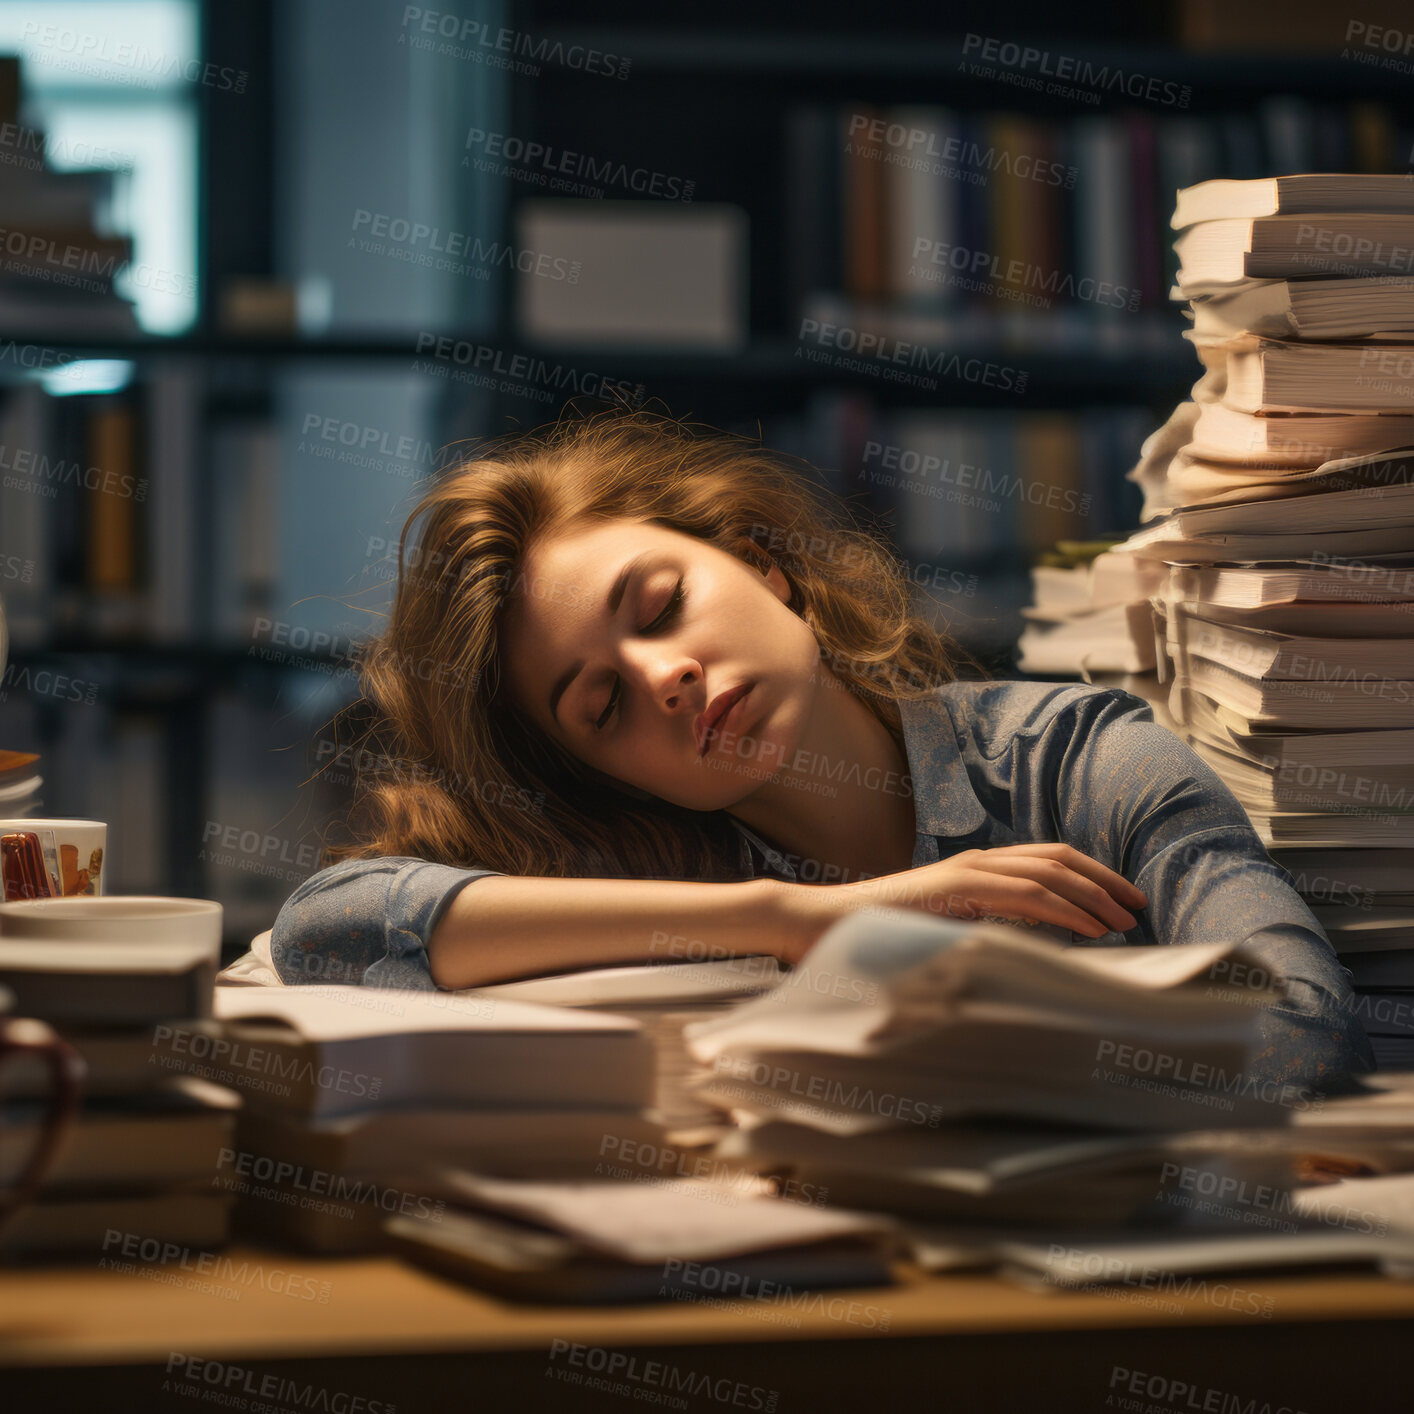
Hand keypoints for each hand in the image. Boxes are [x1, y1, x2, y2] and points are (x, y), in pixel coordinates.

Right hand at [806, 843, 1146, 941]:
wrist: (821, 923)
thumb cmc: (876, 936)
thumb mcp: (942, 931)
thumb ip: (981, 930)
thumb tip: (1027, 948)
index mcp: (974, 869)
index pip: (1046, 859)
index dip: (1090, 876)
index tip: (1121, 902)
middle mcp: (976, 861)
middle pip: (1058, 856)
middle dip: (1104, 879)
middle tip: (1139, 905)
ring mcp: (967, 871)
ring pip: (1049, 871)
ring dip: (1094, 894)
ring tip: (1125, 919)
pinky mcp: (959, 890)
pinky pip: (1027, 894)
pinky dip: (1067, 910)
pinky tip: (1092, 931)